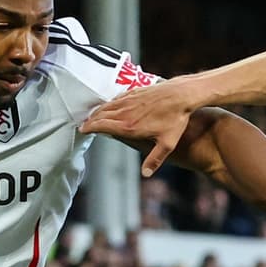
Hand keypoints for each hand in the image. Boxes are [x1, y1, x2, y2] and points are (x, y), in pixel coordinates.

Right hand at [80, 79, 201, 176]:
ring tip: (93, 116)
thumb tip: (146, 174)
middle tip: (84, 125)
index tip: (83, 130)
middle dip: (91, 120)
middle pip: (101, 115)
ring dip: (98, 111)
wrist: (182, 95)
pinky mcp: (136, 92)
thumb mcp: (167, 144)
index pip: (102, 125)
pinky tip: (111, 105)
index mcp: (129, 126)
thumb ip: (154, 159)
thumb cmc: (176, 119)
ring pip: (108, 105)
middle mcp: (126, 112)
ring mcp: (130, 100)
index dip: (90, 127)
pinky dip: (110, 103)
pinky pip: (117, 97)